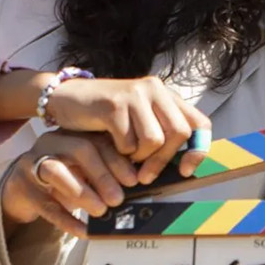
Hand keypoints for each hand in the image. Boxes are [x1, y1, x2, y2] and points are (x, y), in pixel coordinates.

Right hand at [0, 131, 131, 237]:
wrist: (21, 188)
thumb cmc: (62, 177)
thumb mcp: (84, 168)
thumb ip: (105, 171)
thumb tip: (136, 186)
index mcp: (72, 133)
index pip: (98, 139)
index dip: (118, 160)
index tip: (134, 181)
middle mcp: (52, 142)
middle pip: (79, 149)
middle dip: (102, 174)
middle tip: (118, 199)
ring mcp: (33, 163)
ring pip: (56, 171)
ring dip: (83, 192)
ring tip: (101, 211)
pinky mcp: (23, 188)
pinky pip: (45, 204)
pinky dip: (67, 219)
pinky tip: (83, 231)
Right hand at [45, 76, 211, 183]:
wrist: (65, 98)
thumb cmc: (103, 116)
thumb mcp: (137, 120)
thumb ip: (160, 131)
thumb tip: (184, 165)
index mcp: (165, 95)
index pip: (199, 123)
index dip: (198, 149)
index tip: (185, 170)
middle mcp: (155, 89)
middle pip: (180, 133)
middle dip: (164, 160)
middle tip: (146, 175)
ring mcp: (135, 94)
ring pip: (155, 139)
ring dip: (140, 157)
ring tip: (126, 156)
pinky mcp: (115, 104)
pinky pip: (129, 141)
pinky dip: (120, 152)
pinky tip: (111, 145)